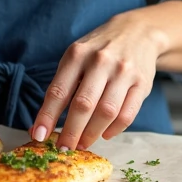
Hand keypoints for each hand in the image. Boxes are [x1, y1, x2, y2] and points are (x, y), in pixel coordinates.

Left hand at [32, 11, 167, 150]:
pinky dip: (114, 130)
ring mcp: (124, 72)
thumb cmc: (98, 51)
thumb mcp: (76, 57)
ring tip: (82, 144)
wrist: (138, 32)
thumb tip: (41, 126)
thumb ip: (61, 87)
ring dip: (92, 134)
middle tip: (63, 149)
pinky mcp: (143, 83)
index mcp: (78, 54)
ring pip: (106, 112)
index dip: (47, 116)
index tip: (39, 136)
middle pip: (83, 104)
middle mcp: (101, 61)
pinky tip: (104, 134)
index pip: (58, 90)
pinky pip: (128, 114)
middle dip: (71, 131)